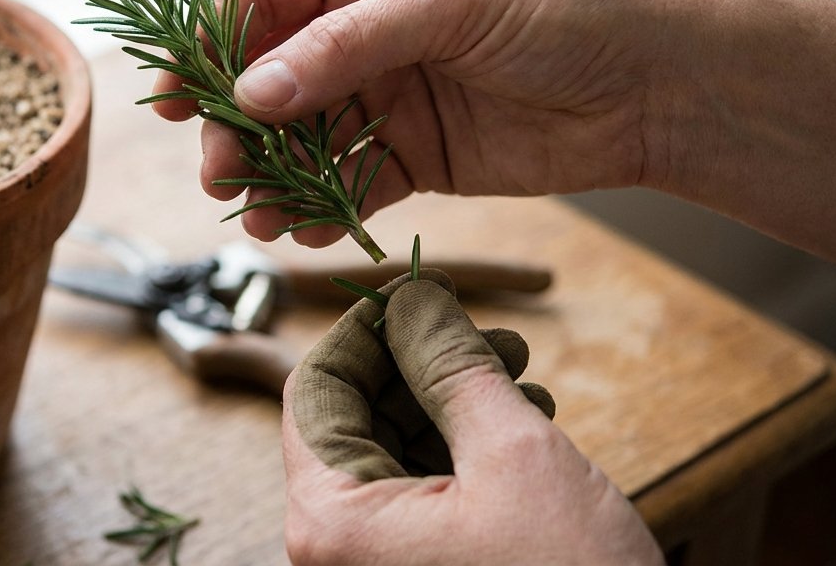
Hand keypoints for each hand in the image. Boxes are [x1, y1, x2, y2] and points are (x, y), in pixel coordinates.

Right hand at [153, 0, 835, 260]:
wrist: (656, 83)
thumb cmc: (565, 3)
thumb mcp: (449, 3)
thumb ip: (345, 46)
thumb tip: (251, 92)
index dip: (207, 41)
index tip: (174, 93)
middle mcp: (359, 20)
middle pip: (263, 72)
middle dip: (232, 122)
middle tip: (217, 170)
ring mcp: (380, 89)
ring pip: (294, 134)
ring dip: (267, 173)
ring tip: (254, 212)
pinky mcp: (406, 151)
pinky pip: (342, 180)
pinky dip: (316, 206)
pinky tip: (302, 228)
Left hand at [283, 268, 662, 564]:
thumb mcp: (513, 456)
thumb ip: (452, 367)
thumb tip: (413, 298)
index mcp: (330, 520)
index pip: (313, 389)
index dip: (366, 330)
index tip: (421, 295)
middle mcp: (337, 548)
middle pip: (355, 417)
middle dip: (423, 364)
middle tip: (493, 334)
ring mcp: (378, 565)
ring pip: (395, 451)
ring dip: (453, 403)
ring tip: (521, 376)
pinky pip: (422, 493)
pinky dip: (465, 451)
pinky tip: (522, 425)